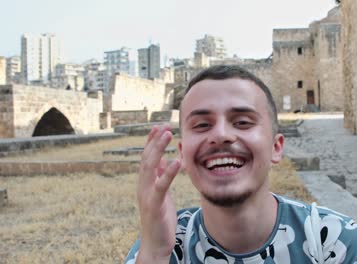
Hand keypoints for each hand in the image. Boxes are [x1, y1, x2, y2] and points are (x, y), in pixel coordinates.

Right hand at [136, 124, 180, 262]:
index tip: (160, 126)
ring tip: (168, 134)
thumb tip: (165, 160)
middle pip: (147, 158)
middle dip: (154, 140)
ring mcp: (146, 194)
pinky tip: (177, 161)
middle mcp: (143, 186)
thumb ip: (161, 177)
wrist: (156, 243)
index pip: (147, 157)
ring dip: (159, 148)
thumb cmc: (160, 218)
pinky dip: (169, 172)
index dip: (152, 141)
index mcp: (145, 183)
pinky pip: (161, 185)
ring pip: (150, 167)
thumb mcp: (161, 194)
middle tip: (164, 125)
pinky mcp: (154, 204)